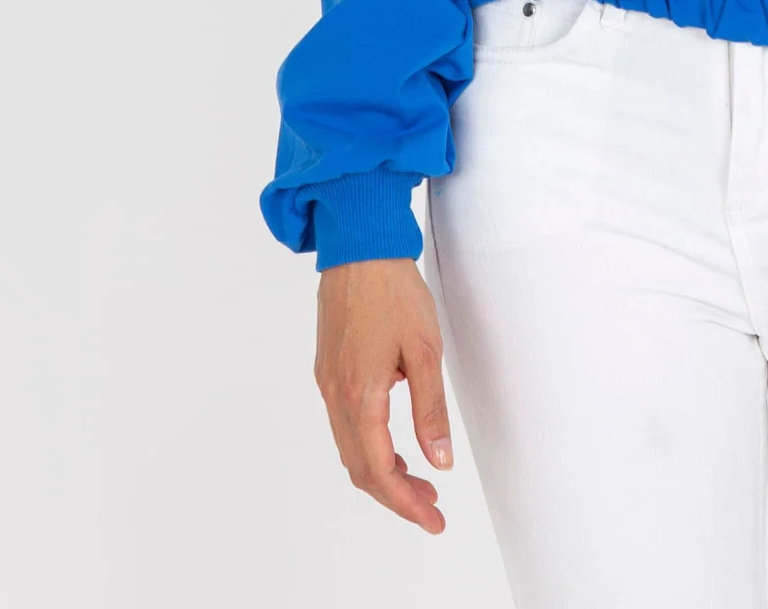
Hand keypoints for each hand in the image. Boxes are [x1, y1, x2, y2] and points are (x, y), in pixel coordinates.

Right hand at [314, 257, 453, 533]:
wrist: (359, 247)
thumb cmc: (393, 291)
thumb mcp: (425, 350)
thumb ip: (431, 409)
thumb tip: (440, 460)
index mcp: (360, 395)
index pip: (380, 471)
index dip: (405, 504)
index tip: (433, 520)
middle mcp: (336, 395)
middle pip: (360, 468)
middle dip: (395, 495)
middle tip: (431, 506)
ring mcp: (327, 382)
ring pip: (350, 448)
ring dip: (382, 471)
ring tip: (420, 478)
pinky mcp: (328, 369)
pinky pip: (345, 424)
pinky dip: (369, 445)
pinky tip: (395, 441)